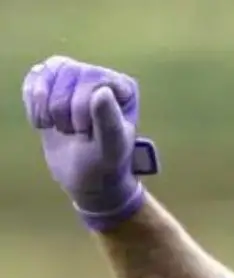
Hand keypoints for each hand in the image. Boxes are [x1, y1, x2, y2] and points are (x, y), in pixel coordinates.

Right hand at [22, 55, 158, 229]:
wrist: (86, 174)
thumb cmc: (105, 162)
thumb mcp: (110, 147)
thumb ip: (109, 121)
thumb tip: (102, 91)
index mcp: (123, 88)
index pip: (93, 78)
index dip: (81, 106)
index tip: (85, 131)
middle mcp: (101, 76)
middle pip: (68, 72)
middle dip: (62, 108)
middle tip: (73, 132)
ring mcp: (76, 78)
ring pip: (47, 73)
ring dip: (46, 107)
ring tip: (61, 127)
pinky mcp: (54, 84)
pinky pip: (34, 78)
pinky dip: (34, 103)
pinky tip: (45, 122)